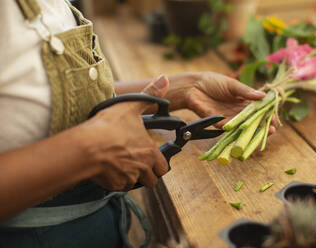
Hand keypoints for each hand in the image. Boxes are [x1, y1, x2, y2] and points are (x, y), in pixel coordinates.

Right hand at [81, 76, 169, 190]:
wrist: (85, 147)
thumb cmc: (108, 127)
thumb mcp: (130, 106)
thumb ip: (150, 94)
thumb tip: (164, 79)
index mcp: (149, 152)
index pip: (163, 167)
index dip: (158, 163)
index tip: (151, 158)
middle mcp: (142, 168)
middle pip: (152, 180)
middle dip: (147, 174)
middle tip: (137, 163)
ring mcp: (127, 178)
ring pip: (135, 183)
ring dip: (131, 177)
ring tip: (120, 163)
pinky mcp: (113, 185)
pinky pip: (119, 186)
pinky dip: (115, 180)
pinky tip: (108, 168)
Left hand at [172, 72, 276, 131]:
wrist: (193, 87)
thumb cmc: (213, 82)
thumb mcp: (232, 85)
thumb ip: (245, 91)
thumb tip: (263, 96)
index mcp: (244, 101)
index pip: (259, 110)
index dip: (268, 115)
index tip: (276, 120)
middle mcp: (238, 112)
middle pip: (253, 121)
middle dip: (263, 126)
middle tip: (273, 130)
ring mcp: (228, 118)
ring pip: (242, 127)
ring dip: (252, 131)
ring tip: (261, 133)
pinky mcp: (217, 123)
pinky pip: (228, 128)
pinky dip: (235, 129)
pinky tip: (242, 130)